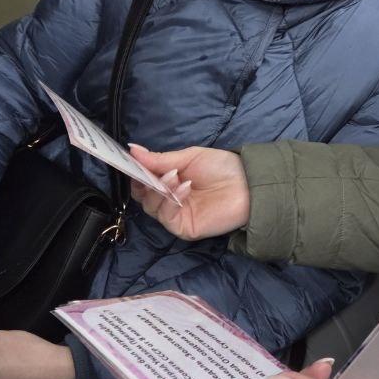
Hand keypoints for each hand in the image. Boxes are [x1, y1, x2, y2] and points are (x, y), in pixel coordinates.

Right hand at [129, 144, 249, 239]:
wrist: (248, 184)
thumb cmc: (222, 167)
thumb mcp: (188, 158)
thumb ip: (160, 159)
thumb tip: (132, 150)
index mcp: (168, 181)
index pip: (142, 180)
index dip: (135, 172)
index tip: (129, 161)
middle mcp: (169, 199)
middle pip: (143, 195)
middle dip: (144, 181)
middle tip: (150, 170)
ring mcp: (176, 215)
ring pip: (151, 206)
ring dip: (160, 189)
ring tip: (174, 176)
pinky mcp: (183, 227)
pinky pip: (167, 216)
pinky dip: (171, 200)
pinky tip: (184, 187)